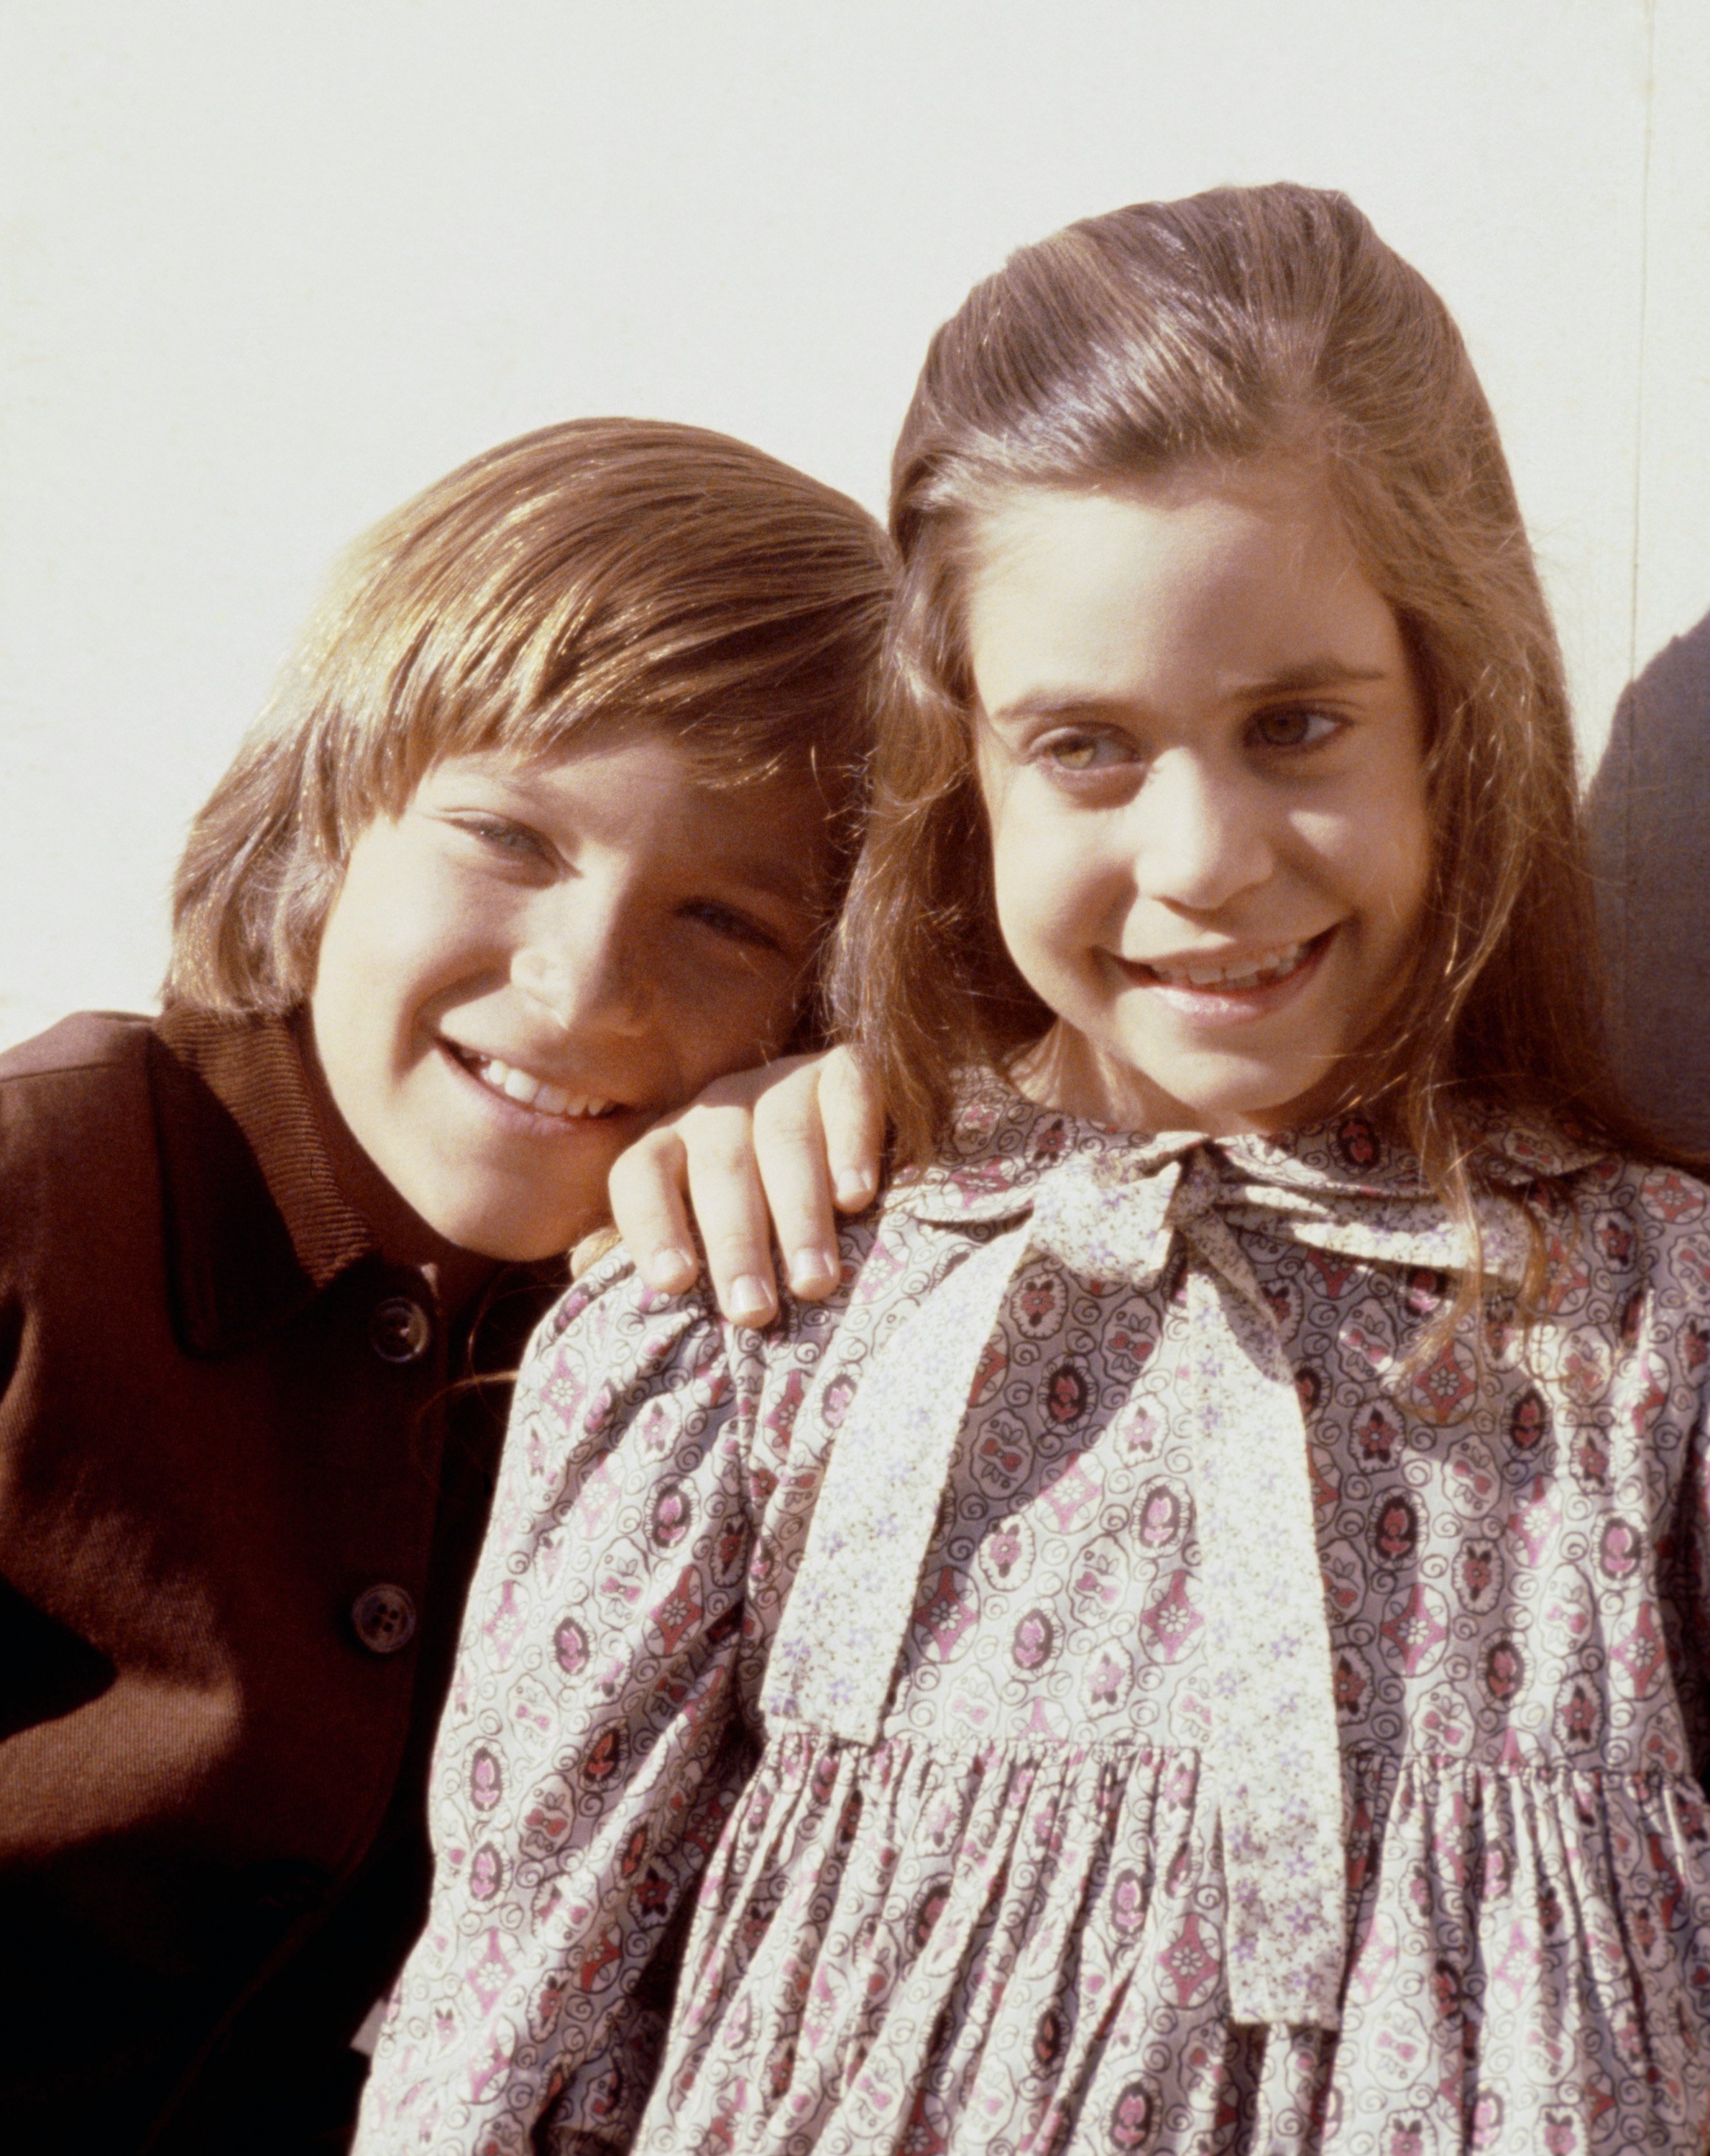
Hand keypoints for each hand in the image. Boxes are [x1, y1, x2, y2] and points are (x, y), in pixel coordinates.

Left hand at [607, 1047, 883, 1324]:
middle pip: (719, 1166)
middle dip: (736, 1241)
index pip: (641, 1175)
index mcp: (672, 1147)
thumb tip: (583, 1278)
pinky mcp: (845, 1069)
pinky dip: (851, 1145)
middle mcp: (720, 1109)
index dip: (653, 1226)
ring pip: (784, 1138)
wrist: (853, 1160)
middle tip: (754, 1310)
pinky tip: (855, 1198)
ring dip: (798, 1214)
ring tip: (813, 1281)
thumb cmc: (765, 1222)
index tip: (675, 1283)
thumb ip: (657, 1256)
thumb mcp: (701, 1238)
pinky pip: (846, 1094)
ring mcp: (784, 1083)